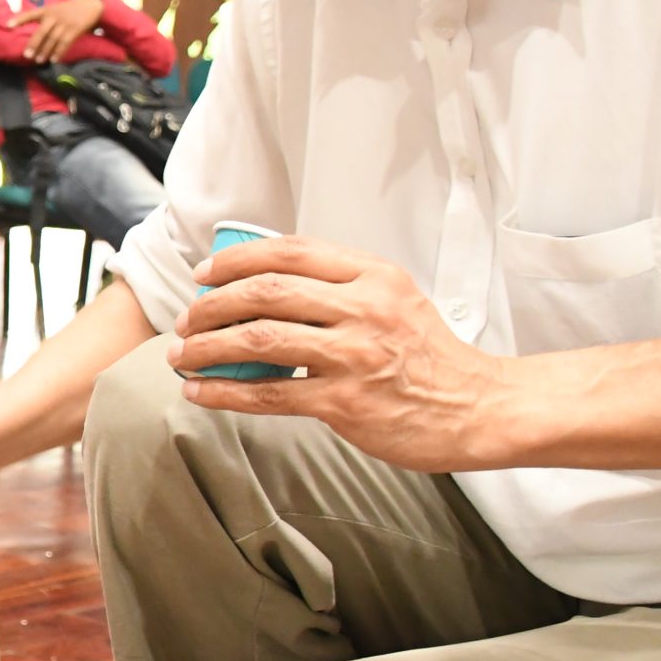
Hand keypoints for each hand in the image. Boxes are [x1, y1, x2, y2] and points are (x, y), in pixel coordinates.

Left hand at [12, 0, 104, 63]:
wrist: (91, 4)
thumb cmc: (70, 9)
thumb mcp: (55, 8)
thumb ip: (45, 19)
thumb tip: (35, 37)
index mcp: (47, 10)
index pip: (31, 14)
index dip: (19, 19)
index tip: (8, 25)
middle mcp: (54, 16)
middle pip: (41, 32)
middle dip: (33, 44)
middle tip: (27, 55)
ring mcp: (65, 23)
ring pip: (52, 40)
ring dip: (45, 51)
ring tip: (39, 60)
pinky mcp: (74, 29)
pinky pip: (65, 43)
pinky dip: (59, 52)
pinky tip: (54, 60)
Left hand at [172, 235, 516, 471]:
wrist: (478, 408)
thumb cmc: (430, 356)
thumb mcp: (395, 299)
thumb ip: (341, 286)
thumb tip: (266, 285)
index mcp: (374, 276)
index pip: (290, 252)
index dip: (236, 259)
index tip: (206, 274)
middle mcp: (363, 309)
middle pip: (265, 292)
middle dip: (211, 303)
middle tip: (187, 318)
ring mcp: (353, 355)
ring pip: (258, 339)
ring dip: (207, 346)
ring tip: (183, 354)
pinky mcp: (344, 401)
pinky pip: (267, 393)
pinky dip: (223, 391)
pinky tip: (199, 390)